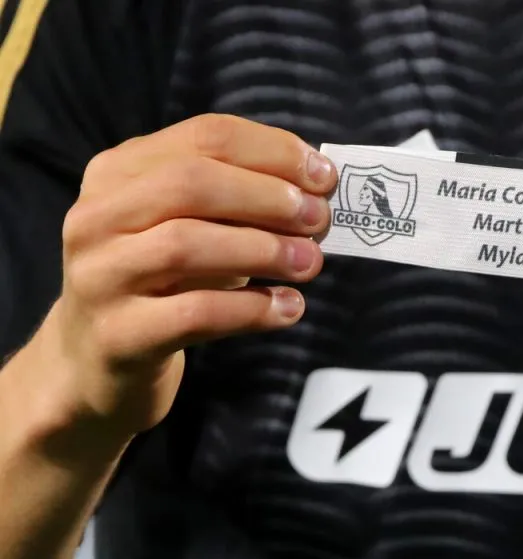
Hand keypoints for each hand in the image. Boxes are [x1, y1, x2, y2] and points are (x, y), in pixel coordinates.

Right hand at [32, 114, 336, 437]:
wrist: (99, 356)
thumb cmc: (163, 279)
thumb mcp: (195, 224)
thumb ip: (242, 198)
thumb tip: (318, 188)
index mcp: (119, 171)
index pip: (205, 136)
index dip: (275, 152)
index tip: (324, 177)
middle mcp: (97, 216)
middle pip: (191, 184)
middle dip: (268, 198)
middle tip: (319, 220)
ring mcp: (99, 276)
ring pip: (187, 245)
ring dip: (264, 250)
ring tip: (311, 263)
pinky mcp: (118, 335)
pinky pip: (194, 313)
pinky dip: (251, 309)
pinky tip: (289, 308)